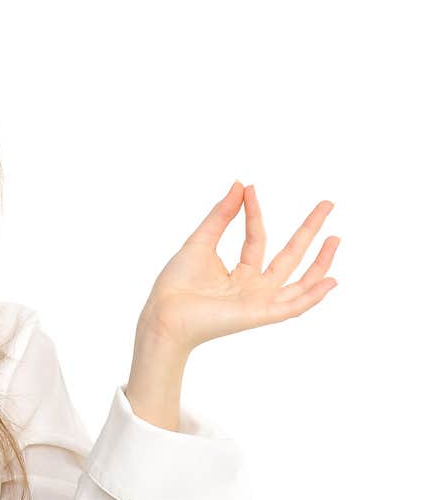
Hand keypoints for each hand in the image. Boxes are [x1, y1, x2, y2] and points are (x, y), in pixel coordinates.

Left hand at [137, 181, 340, 354]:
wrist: (164, 312)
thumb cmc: (176, 283)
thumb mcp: (201, 242)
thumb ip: (221, 216)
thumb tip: (238, 185)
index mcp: (238, 272)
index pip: (256, 238)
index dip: (255, 213)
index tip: (250, 188)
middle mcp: (253, 287)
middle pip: (289, 256)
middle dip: (309, 231)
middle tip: (327, 203)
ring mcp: (259, 301)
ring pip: (298, 281)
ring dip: (319, 262)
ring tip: (335, 237)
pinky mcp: (260, 315)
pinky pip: (293, 307)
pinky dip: (313, 295)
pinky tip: (331, 280)